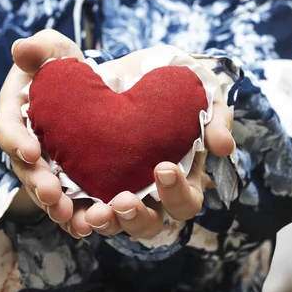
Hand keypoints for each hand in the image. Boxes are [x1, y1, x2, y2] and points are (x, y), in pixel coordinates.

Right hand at [0, 30, 82, 233]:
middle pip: (26, 170)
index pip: (7, 129)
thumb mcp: (52, 48)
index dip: (16, 141)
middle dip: (37, 184)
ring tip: (74, 220)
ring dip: (58, 208)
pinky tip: (91, 225)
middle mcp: (27, 146)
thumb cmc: (61, 64)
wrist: (85, 86)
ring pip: (47, 193)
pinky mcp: (70, 180)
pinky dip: (79, 215)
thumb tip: (21, 48)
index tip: (31, 150)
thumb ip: (38, 48)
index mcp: (16, 114)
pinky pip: (71, 201)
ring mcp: (47, 167)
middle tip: (51, 195)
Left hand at [82, 46, 234, 237]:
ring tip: (94, 213)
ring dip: (106, 223)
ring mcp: (114, 189)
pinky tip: (67, 207)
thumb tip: (224, 147)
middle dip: (137, 217)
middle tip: (124, 201)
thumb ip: (215, 115)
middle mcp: (147, 192)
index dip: (177, 193)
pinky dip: (74, 214)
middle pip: (149, 224)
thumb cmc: (164, 80)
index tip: (163, 167)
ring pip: (113, 223)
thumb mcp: (195, 88)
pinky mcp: (84, 181)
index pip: (185, 201)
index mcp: (178, 177)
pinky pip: (78, 209)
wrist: (117, 67)